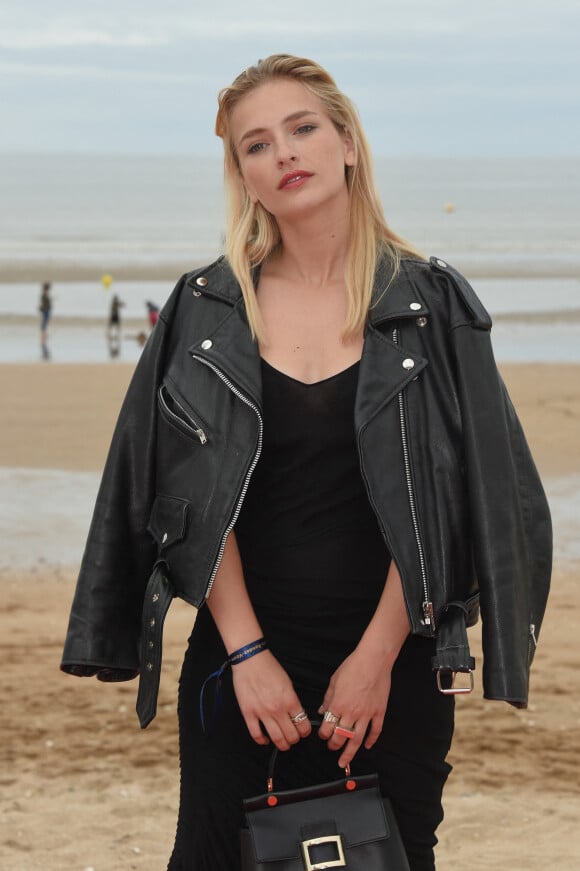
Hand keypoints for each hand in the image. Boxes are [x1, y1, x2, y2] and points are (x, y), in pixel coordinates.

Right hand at [232, 650, 311, 749]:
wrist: (250, 660)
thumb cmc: (270, 668)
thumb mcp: (288, 683)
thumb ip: (292, 700)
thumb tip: (296, 715)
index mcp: (290, 700)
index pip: (303, 725)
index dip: (305, 732)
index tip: (304, 731)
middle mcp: (277, 709)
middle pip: (291, 735)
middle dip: (295, 740)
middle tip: (294, 738)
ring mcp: (262, 713)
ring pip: (276, 738)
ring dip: (282, 744)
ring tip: (283, 743)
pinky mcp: (248, 713)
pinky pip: (256, 734)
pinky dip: (262, 741)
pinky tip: (265, 740)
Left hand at [317, 647, 392, 767]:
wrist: (373, 660)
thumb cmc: (353, 666)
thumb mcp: (334, 680)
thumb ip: (328, 698)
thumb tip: (322, 710)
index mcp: (338, 704)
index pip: (327, 727)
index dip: (323, 734)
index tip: (323, 736)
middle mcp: (351, 712)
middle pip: (340, 736)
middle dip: (334, 745)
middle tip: (332, 749)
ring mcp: (366, 714)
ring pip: (356, 739)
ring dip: (349, 752)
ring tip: (345, 761)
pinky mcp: (379, 712)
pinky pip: (375, 731)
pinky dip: (371, 740)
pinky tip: (367, 746)